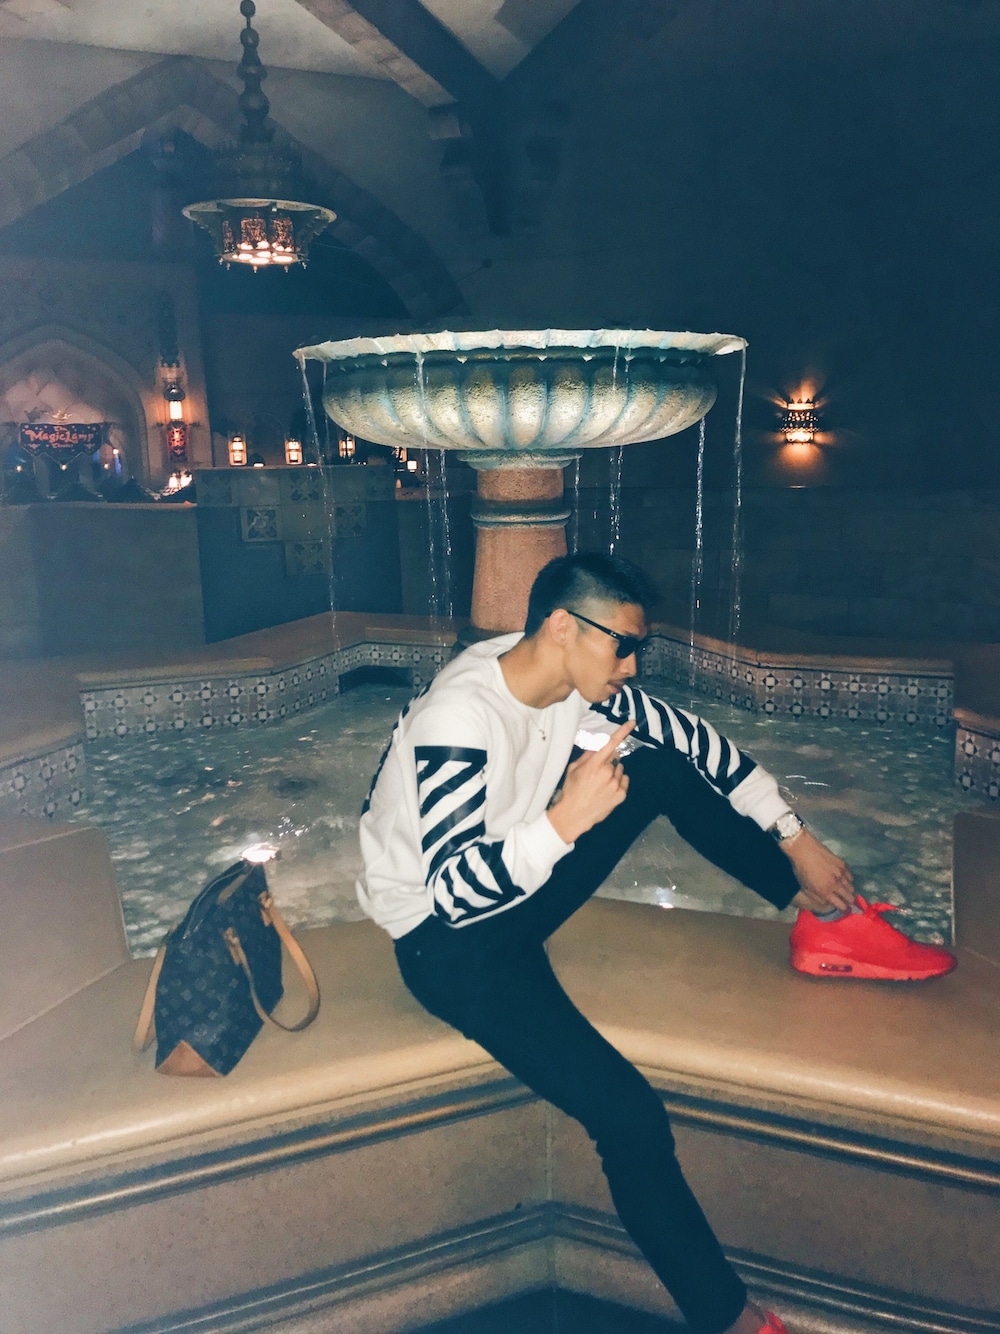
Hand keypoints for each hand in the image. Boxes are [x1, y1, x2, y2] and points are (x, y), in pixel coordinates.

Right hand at [547, 721, 633, 843]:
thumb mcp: (574, 769)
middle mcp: (608, 772)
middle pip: (615, 758)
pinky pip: (624, 780)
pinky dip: (618, 782)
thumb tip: (598, 745)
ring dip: (614, 772)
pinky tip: (607, 790)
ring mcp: (616, 784)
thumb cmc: (571, 790)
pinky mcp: (621, 795)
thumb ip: (588, 755)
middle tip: (597, 773)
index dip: (622, 731)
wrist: (573, 815)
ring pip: (620, 769)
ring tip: (601, 784)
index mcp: (594, 764)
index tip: (632, 722)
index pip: (611, 743)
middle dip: (609, 761)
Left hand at [783, 828, 855, 913]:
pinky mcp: (843, 864)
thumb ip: (817, 898)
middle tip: (849, 902)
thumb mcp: (805, 887)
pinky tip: (844, 879)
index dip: (845, 909)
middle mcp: (835, 885)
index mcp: (825, 892)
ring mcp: (841, 874)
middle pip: (850, 898)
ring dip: (849, 891)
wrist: (804, 849)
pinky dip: (848, 880)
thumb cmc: (801, 869)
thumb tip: (828, 903)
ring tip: (846, 891)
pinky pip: (850, 876)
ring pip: (851, 887)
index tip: (846, 910)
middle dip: (850, 902)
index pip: (841, 905)